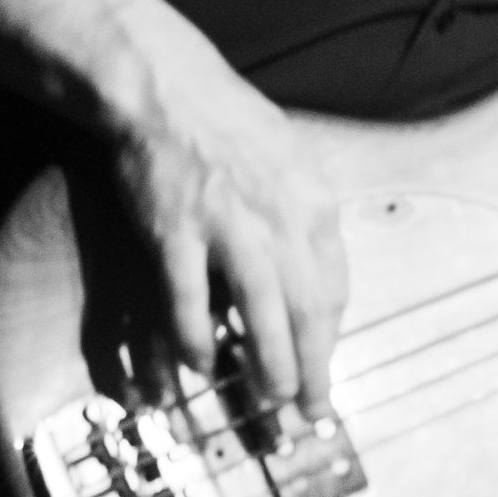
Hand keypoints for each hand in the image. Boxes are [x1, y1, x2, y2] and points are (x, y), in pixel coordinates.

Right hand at [110, 21, 348, 412]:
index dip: (330, 336)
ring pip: (263, 313)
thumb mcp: (289, 163)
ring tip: (272, 400)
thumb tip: (308, 278)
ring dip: (271, 365)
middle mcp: (281, 216)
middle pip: (310, 310)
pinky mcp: (176, 231)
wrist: (162, 87)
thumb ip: (302, 219)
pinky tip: (201, 364)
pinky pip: (190, 301)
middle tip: (312, 410)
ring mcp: (228, 225)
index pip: (334, 286)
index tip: (323, 365)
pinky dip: (196, 338)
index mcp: (314, 201)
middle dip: (315, 368)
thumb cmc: (226, 125)